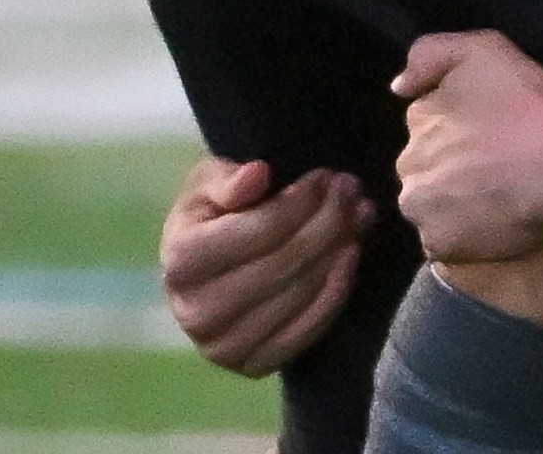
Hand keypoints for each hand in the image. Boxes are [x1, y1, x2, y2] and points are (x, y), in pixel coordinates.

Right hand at [160, 157, 376, 377]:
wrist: (199, 275)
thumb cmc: (208, 218)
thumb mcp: (206, 185)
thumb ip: (228, 180)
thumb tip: (258, 175)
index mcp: (182, 261)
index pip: (260, 229)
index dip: (301, 201)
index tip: (327, 177)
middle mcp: (197, 312)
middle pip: (284, 262)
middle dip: (327, 222)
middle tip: (352, 191)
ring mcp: (224, 348)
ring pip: (299, 295)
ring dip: (338, 251)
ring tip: (360, 216)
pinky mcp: (252, 367)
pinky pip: (306, 331)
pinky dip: (336, 292)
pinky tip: (350, 257)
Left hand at [393, 31, 542, 263]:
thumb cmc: (526, 103)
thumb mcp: (480, 49)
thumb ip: (430, 54)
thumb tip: (399, 86)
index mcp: (417, 122)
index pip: (427, 123)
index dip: (459, 124)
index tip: (489, 128)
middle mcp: (409, 170)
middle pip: (426, 166)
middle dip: (449, 165)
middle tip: (493, 165)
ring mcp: (424, 215)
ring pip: (434, 206)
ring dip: (454, 202)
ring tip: (497, 196)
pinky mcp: (445, 251)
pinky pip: (448, 241)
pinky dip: (465, 234)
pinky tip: (495, 222)